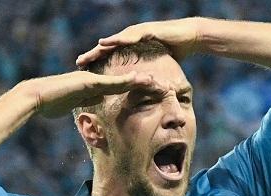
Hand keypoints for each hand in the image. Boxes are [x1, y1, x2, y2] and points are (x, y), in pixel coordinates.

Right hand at [17, 70, 166, 118]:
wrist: (37, 98)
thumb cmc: (52, 103)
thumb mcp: (75, 106)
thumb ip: (88, 103)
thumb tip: (98, 107)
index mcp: (96, 87)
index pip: (122, 89)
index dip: (139, 91)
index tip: (155, 95)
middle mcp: (97, 81)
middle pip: (127, 83)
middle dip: (146, 85)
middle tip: (166, 87)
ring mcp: (93, 80)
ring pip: (123, 80)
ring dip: (142, 82)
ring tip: (160, 83)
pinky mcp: (89, 82)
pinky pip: (111, 82)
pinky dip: (126, 82)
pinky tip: (140, 81)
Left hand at [76, 17, 203, 66]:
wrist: (191, 37)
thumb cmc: (177, 50)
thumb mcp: (158, 65)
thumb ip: (148, 73)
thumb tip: (143, 90)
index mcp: (133, 46)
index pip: (111, 54)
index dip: (98, 61)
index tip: (84, 69)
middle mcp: (132, 37)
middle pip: (109, 46)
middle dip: (94, 54)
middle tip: (78, 62)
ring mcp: (139, 32)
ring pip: (117, 39)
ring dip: (103, 45)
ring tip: (90, 51)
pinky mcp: (148, 30)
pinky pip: (131, 35)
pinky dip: (119, 39)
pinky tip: (109, 42)